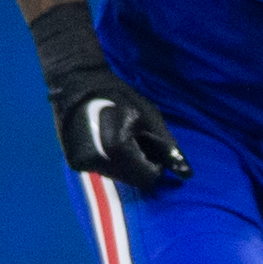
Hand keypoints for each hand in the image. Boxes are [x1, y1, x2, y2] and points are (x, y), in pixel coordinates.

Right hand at [47, 62, 189, 190]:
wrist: (78, 84)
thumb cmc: (119, 96)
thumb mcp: (150, 117)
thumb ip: (168, 146)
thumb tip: (187, 173)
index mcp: (117, 150)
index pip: (147, 178)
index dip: (155, 166)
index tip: (152, 148)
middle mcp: (98, 163)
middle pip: (131, 180)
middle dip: (140, 166)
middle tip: (137, 142)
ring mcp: (84, 164)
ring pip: (117, 176)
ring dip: (125, 165)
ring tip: (123, 140)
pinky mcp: (75, 162)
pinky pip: (102, 169)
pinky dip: (111, 161)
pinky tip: (108, 143)